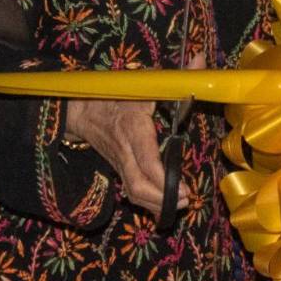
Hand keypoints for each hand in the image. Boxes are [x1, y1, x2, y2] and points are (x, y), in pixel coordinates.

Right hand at [63, 98, 189, 213]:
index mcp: (134, 130)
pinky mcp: (118, 169)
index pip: (148, 163)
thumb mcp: (144, 88)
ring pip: (133, 192)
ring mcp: (119, 163)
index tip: (184, 189)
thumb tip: (196, 73)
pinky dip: (147, 202)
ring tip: (178, 205)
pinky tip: (163, 206)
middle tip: (185, 201)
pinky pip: (131, 190)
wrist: (85, 110)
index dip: (164, 181)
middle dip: (162, 200)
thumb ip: (170, 89)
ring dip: (155, 205)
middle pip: (139, 186)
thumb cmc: (118, 97)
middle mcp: (125, 151)